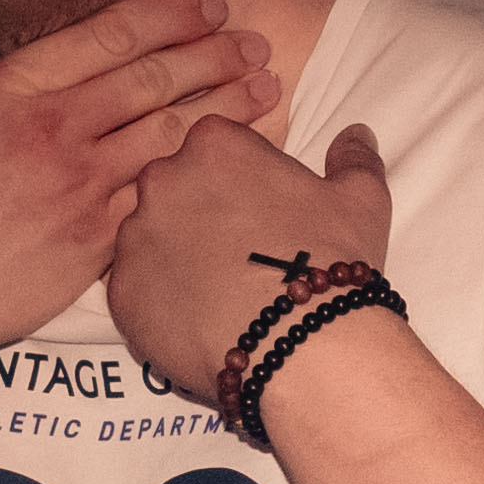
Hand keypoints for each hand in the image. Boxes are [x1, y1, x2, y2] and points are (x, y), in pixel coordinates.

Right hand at [0, 0, 278, 374]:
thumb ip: (16, 89)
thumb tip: (62, 66)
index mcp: (13, 88)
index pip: (108, 35)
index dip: (168, 17)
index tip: (208, 8)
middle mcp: (52, 129)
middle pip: (152, 80)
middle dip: (213, 57)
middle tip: (255, 45)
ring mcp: (81, 186)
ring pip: (171, 136)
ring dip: (226, 109)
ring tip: (265, 90)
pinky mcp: (101, 239)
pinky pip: (165, 197)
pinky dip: (205, 174)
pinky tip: (236, 161)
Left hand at [108, 116, 395, 404]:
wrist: (306, 349)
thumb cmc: (333, 265)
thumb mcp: (361, 202)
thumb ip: (354, 159)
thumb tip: (356, 134)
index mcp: (215, 145)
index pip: (217, 147)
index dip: (244, 181)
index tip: (265, 212)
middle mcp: (162, 178)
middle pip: (175, 188)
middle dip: (203, 214)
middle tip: (243, 256)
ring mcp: (135, 236)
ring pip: (151, 238)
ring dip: (179, 258)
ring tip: (223, 294)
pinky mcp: (122, 292)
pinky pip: (137, 290)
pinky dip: (163, 303)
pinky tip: (202, 321)